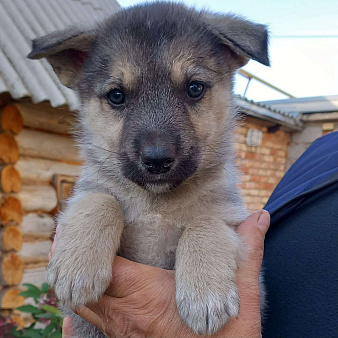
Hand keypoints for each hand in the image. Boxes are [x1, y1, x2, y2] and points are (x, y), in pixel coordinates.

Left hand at [58, 210, 269, 337]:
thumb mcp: (241, 295)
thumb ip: (248, 252)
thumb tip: (258, 217)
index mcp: (144, 297)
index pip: (102, 266)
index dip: (86, 245)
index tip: (80, 223)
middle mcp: (124, 316)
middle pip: (80, 285)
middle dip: (71, 260)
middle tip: (68, 236)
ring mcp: (119, 332)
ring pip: (82, 305)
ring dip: (76, 280)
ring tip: (74, 257)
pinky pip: (90, 319)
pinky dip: (84, 302)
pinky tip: (87, 292)